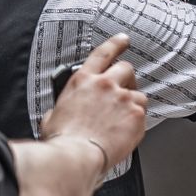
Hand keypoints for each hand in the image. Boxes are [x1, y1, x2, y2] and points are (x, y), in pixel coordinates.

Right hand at [42, 32, 147, 172]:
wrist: (75, 156)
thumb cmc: (62, 141)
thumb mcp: (52, 117)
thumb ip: (62, 108)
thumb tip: (62, 114)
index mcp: (82, 81)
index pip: (103, 53)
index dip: (116, 43)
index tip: (123, 40)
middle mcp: (104, 84)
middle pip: (126, 69)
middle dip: (127, 78)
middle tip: (124, 91)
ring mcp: (122, 98)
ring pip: (138, 93)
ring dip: (133, 103)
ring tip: (123, 121)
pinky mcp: (136, 114)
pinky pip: (143, 114)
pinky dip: (138, 122)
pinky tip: (127, 133)